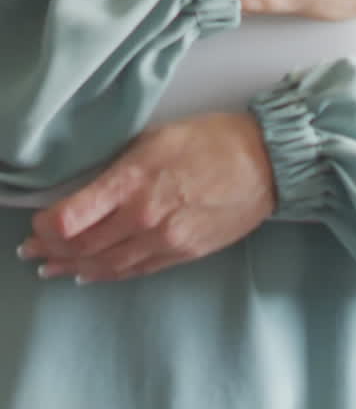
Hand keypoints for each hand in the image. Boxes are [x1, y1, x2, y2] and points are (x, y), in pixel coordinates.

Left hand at [19, 113, 275, 283]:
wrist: (265, 163)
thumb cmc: (214, 138)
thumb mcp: (158, 135)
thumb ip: (122, 164)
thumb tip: (92, 185)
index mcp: (136, 179)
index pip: (73, 217)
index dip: (47, 226)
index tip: (38, 222)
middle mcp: (145, 215)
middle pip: (83, 246)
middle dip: (53, 250)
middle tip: (35, 248)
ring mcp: (165, 239)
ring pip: (106, 265)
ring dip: (74, 268)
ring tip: (53, 267)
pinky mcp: (182, 254)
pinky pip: (135, 271)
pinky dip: (108, 275)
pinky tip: (92, 274)